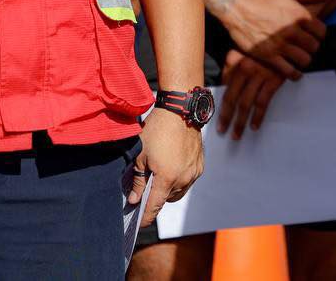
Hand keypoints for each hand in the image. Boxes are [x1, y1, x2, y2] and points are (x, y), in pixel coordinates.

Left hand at [127, 108, 204, 226]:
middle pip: (167, 200)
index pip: (154, 207)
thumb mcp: (141, 156)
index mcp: (167, 178)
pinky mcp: (200, 165)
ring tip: (159, 174)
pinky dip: (179, 179)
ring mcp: (194, 173)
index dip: (145, 218)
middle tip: (144, 188)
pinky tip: (171, 166)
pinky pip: (188, 181)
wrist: (180, 111)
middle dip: (156, 197)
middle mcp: (184, 179)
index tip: (139, 224)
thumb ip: (138, 181)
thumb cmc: (157, 131)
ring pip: (178, 191)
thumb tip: (134, 200)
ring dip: (168, 189)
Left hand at [217, 50, 284, 139]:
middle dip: (226, 117)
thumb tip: (222, 85)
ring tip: (236, 134)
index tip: (210, 117)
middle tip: (222, 131)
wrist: (288, 41)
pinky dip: (258, 116)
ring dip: (241, 122)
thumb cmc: (264, 49)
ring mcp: (260, 75)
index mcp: (236, 62)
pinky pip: (263, 102)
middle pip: (232, 98)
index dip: (216, 103)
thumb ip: (232, 66)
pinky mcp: (274, 80)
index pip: (223, 87)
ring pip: (246, 104)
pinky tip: (254, 126)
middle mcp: (246, 69)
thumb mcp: (244, 52)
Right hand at [224, 0, 333, 76]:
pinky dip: (295, 74)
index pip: (322, 32)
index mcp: (300, 15)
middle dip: (312, 47)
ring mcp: (280, 44)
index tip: (314, 35)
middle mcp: (292, 31)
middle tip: (306, 46)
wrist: (236, 7)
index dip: (319, 34)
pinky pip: (289, 71)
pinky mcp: (268, 56)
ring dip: (304, 60)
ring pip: (304, 60)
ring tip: (299, 57)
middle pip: (314, 47)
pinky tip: (294, 71)